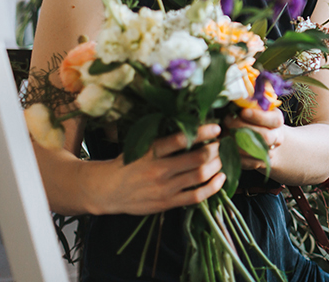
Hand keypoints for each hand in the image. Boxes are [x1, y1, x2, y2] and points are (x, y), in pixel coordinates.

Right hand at [94, 124, 225, 215]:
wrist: (108, 190)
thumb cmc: (128, 162)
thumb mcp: (141, 145)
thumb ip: (164, 139)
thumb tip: (192, 125)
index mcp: (152, 151)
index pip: (181, 139)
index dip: (203, 132)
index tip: (216, 128)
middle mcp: (159, 169)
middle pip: (197, 158)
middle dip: (215, 149)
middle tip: (221, 143)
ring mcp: (164, 188)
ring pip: (200, 176)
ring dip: (216, 165)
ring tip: (221, 158)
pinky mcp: (167, 203)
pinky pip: (196, 196)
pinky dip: (212, 187)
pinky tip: (220, 178)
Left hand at [224, 108, 284, 169]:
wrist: (262, 139)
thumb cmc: (254, 117)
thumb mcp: (256, 107)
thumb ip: (250, 102)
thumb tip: (236, 97)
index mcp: (277, 121)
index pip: (274, 120)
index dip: (258, 117)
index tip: (243, 112)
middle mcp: (276, 138)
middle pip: (264, 136)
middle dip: (243, 127)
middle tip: (227, 120)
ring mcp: (268, 153)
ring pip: (254, 150)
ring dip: (236, 141)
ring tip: (223, 131)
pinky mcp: (256, 163)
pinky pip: (245, 161)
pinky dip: (233, 152)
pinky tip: (224, 143)